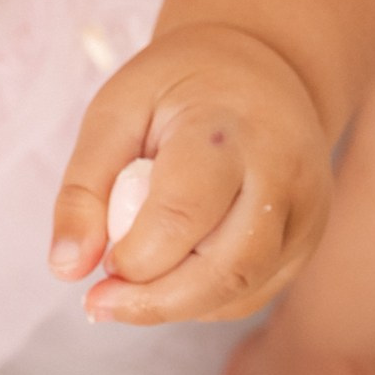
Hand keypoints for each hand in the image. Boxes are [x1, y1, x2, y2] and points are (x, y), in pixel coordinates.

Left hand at [49, 24, 333, 325]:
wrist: (260, 68)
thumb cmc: (176, 89)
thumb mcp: (114, 114)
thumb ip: (83, 190)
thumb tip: (66, 269)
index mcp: (227, 130)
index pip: (184, 214)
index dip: (136, 258)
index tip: (102, 262)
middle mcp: (282, 173)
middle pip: (226, 268)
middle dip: (156, 302)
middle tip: (101, 303)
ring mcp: (304, 210)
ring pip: (243, 290)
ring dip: (177, 306)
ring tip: (129, 291)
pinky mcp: (308, 238)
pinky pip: (252, 293)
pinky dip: (203, 301)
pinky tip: (171, 278)